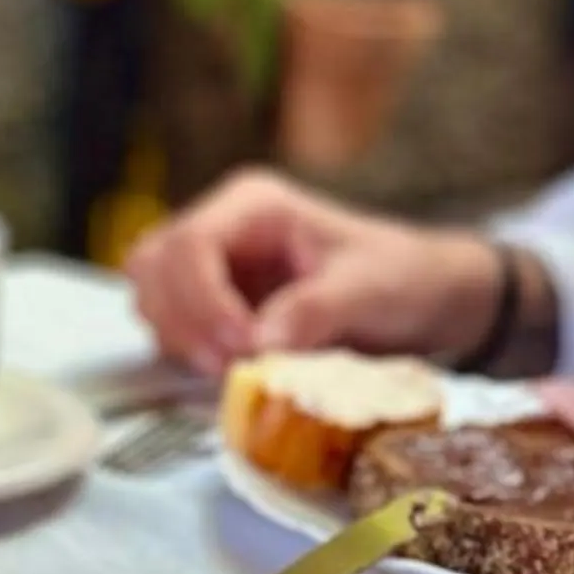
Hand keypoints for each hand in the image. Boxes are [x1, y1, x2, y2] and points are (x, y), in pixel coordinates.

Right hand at [125, 171, 502, 373]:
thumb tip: (260, 345)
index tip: (242, 346)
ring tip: (232, 368)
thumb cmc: (402, 278)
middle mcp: (221, 228)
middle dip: (184, 321)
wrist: (423, 299)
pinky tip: (228, 368)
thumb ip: (315, 310)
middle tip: (231, 366)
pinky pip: (169, 325)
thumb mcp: (369, 290)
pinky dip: (186, 351)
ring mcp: (210, 266)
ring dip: (179, 338)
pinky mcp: (210, 304)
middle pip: (155, 267)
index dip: (203, 299)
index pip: (191, 243)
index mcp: (253, 205)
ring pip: (150, 295)